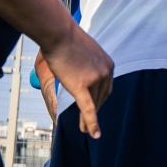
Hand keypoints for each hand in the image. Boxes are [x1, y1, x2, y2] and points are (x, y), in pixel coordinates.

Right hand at [40, 24, 113, 138]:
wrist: (58, 33)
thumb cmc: (66, 39)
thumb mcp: (84, 52)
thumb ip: (88, 64)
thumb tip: (82, 71)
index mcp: (108, 65)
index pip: (106, 88)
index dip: (100, 101)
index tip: (96, 109)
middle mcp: (106, 72)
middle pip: (101, 98)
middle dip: (96, 112)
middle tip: (90, 126)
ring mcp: (95, 79)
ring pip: (93, 104)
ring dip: (90, 119)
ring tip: (86, 131)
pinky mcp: (82, 86)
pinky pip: (88, 108)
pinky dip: (91, 123)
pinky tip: (93, 134)